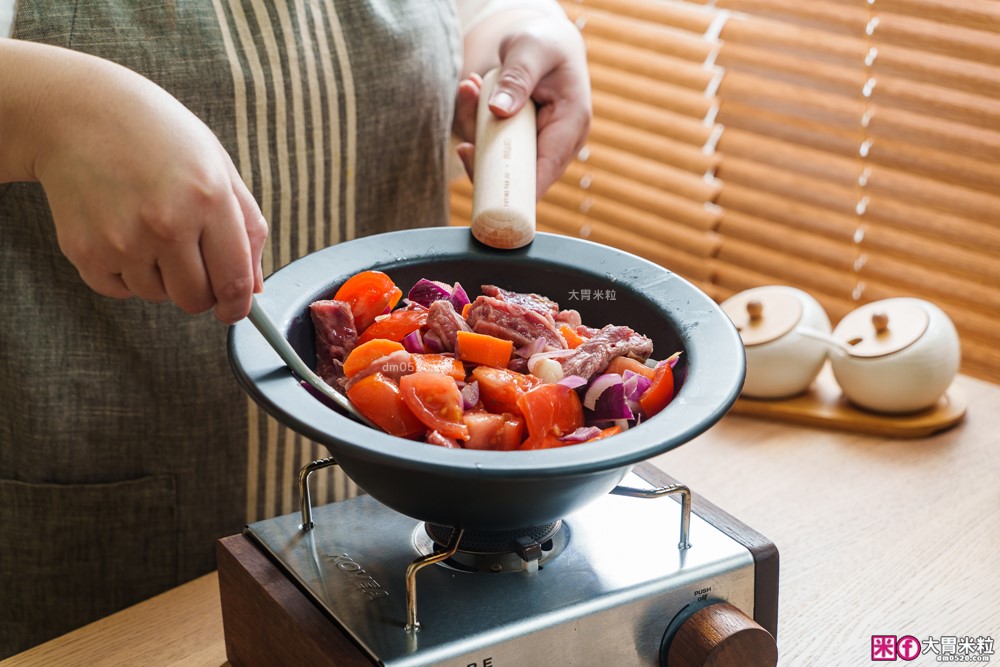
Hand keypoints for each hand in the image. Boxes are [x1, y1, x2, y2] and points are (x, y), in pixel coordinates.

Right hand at [2, 41, 265, 323]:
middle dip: (200, 291)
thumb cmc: (160, 138)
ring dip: (160, 277)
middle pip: (195, 298)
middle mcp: (166, 224)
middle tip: (191, 262)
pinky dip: (125, 274)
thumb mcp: (218, 167)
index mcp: (209, 199)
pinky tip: (122, 233)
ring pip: (157, 295)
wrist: (78, 112)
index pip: (233, 281)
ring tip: (149, 230)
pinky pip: (119, 289)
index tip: (234, 309)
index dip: (237, 306)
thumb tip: (252, 289)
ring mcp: (122, 240)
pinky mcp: (85, 251)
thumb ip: (246, 228)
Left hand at [454, 14, 590, 199]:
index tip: (487, 189)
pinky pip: (492, 144)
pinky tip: (471, 91)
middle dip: (485, 158)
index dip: (518, 189)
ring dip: (476, 131)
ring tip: (469, 90)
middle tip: (464, 144)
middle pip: (519, 174)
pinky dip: (476, 123)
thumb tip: (499, 110)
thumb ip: (517, 77)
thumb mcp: (531, 50)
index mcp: (572, 124)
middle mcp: (558, 141)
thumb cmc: (545, 41)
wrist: (546, 39)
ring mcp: (538, 143)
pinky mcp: (520, 140)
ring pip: (500, 159)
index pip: (546, 171)